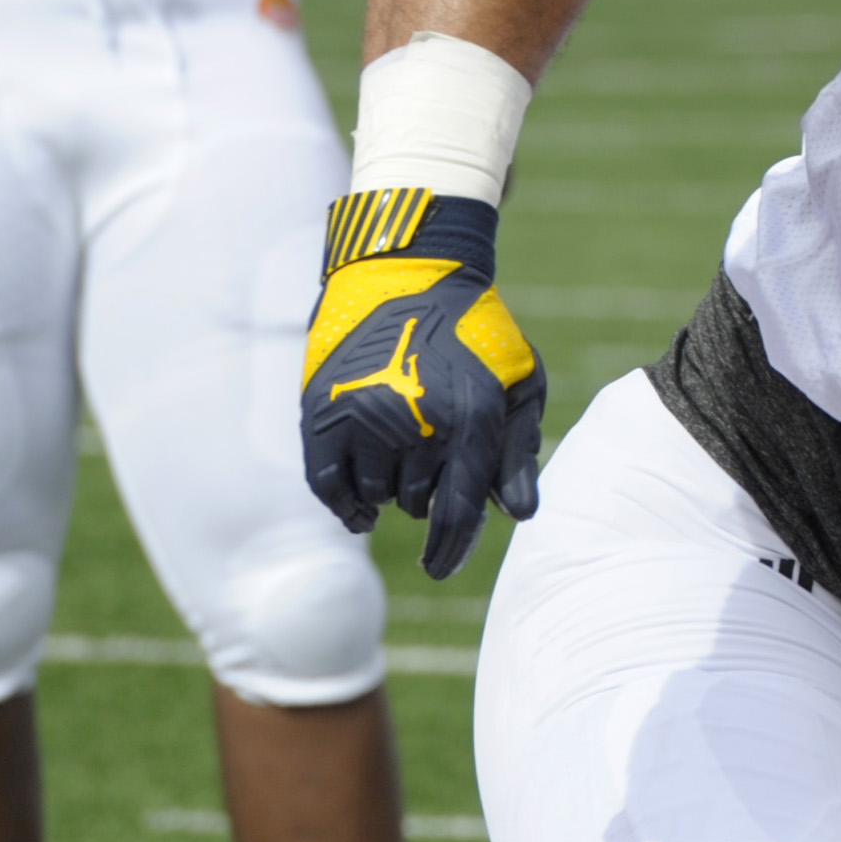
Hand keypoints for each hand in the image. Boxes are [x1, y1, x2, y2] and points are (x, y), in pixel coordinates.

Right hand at [300, 190, 547, 581]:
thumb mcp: (520, 382)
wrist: (404, 272)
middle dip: (430, 496)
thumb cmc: (477, 333)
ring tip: (405, 457)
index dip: (452, 547)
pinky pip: (327, 485)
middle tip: (436, 463)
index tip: (443, 569)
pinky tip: (361, 510)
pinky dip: (345, 504)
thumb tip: (518, 514)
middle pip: (417, 502)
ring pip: (375, 495)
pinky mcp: (321, 411)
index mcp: (469, 417)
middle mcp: (413, 420)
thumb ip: (518, 450)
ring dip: (391, 492)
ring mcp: (361, 415)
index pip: (459, 508)